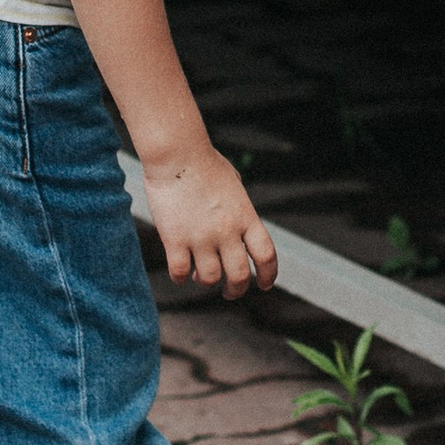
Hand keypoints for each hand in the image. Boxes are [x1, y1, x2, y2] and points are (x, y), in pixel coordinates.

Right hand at [144, 145, 276, 299]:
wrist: (177, 153)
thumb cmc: (203, 163)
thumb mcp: (233, 184)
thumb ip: (239, 208)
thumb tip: (241, 225)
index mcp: (246, 217)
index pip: (267, 255)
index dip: (269, 276)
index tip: (264, 285)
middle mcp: (227, 231)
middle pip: (240, 276)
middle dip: (236, 290)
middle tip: (229, 291)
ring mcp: (201, 237)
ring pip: (210, 279)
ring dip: (206, 282)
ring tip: (200, 276)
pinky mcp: (175, 239)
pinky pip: (180, 273)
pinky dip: (181, 278)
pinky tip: (181, 271)